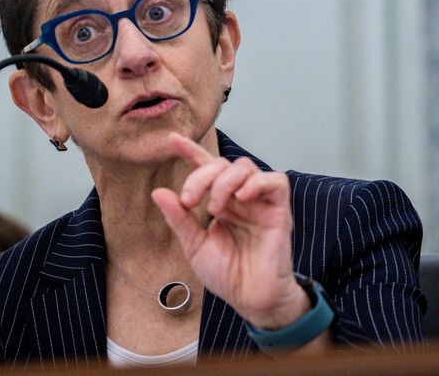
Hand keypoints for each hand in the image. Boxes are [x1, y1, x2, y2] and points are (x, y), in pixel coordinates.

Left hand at [151, 132, 309, 328]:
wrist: (250, 298)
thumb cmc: (227, 274)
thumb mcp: (195, 245)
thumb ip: (179, 219)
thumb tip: (159, 192)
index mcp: (220, 203)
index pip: (206, 169)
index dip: (190, 152)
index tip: (171, 140)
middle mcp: (239, 198)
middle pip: (222, 165)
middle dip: (201, 176)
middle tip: (190, 201)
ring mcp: (260, 202)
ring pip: (245, 167)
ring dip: (224, 181)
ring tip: (215, 208)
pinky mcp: (279, 210)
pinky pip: (275, 181)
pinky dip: (256, 183)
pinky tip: (241, 198)